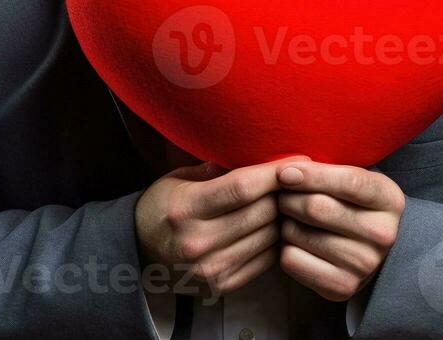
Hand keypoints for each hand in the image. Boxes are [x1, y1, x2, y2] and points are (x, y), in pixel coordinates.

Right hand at [135, 156, 309, 299]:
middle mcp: (198, 242)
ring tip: (295, 201)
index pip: (242, 188)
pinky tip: (279, 225)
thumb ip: (217, 169)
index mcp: (186, 208)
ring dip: (286, 218)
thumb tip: (261, 157)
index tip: (299, 162)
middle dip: (286, 193)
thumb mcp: (180, 178)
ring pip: (269, 238)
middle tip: (303, 180)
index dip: (275, 173)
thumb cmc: (164, 205)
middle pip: (261, 213)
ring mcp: (211, 269)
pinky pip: (266, 260)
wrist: (138, 251)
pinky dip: (277, 241)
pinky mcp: (222, 285)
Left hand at [276, 162, 405, 301]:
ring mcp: (365, 265)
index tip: (283, 174)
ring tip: (292, 219)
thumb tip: (285, 175)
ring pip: (298, 233)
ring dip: (284, 222)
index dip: (311, 175)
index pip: (348, 182)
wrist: (369, 249)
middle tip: (284, 197)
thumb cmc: (351, 204)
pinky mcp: (342, 287)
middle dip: (289, 198)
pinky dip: (284, 247)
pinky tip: (296, 242)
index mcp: (389, 199)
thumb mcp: (352, 179)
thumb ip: (324, 170)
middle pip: (317, 208)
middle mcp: (383, 235)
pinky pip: (291, 260)